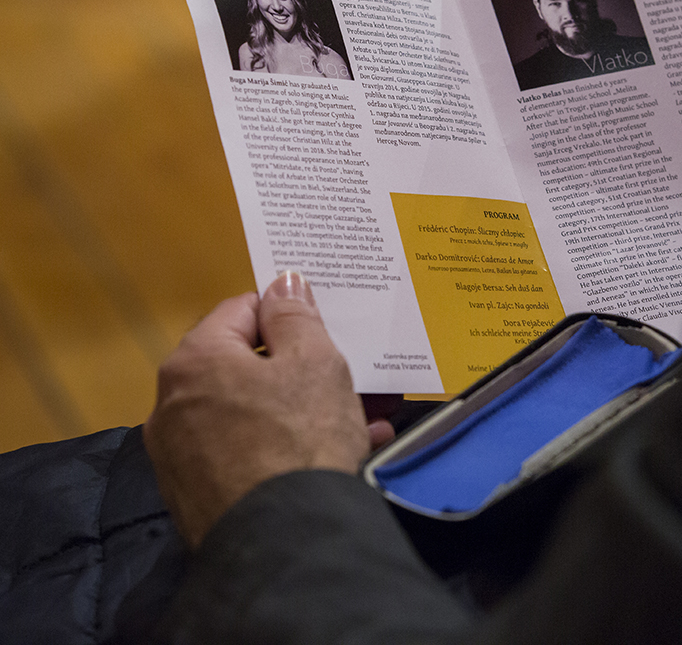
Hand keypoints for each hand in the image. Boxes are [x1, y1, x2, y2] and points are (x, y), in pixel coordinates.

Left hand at [145, 271, 371, 548]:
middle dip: (303, 368)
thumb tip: (281, 282)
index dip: (287, 313)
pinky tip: (341, 453)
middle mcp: (172, 405)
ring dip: (305, 409)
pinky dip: (288, 446)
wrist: (286, 542)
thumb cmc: (301, 439)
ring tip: (364, 418)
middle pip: (245, 366)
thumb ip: (296, 316)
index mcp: (195, 361)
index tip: (325, 327)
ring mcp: (181, 456)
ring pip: (252, 413)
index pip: (241, 310)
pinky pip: (249, 453)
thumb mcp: (314, 362)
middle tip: (352, 374)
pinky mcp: (197, 496)